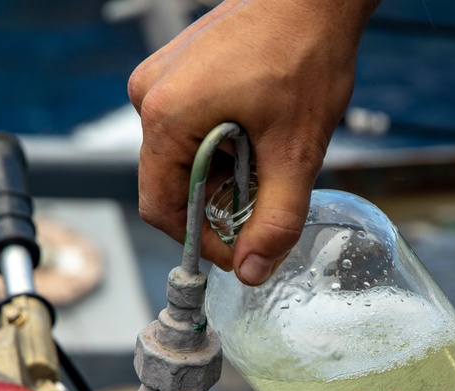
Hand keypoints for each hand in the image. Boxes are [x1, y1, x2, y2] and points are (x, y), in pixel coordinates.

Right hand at [128, 0, 377, 283]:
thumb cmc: (304, 54)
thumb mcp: (296, 153)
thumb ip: (276, 220)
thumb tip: (253, 272)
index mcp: (166, 116)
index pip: (160, 207)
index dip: (200, 241)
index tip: (240, 253)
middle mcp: (150, 96)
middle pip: (170, 184)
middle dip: (218, 206)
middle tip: (266, 203)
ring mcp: (161, 79)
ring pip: (182, 159)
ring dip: (223, 176)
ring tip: (269, 159)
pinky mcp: (178, 72)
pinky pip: (188, 129)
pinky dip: (221, 148)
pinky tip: (258, 134)